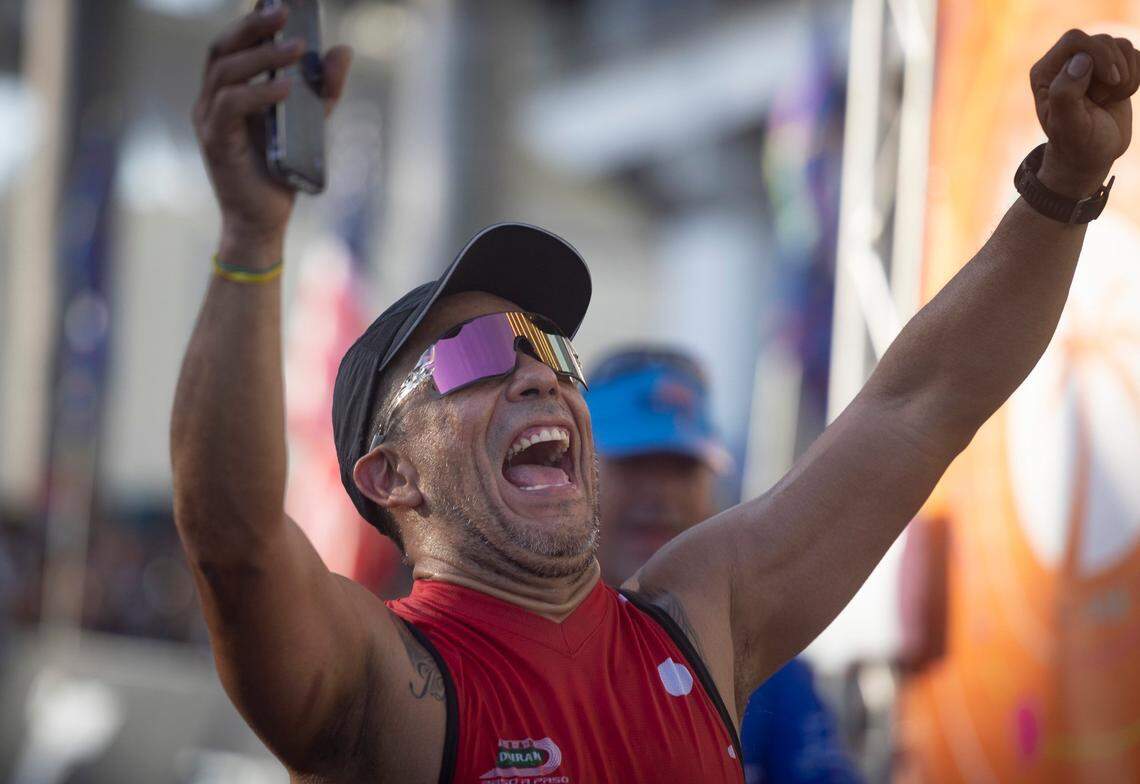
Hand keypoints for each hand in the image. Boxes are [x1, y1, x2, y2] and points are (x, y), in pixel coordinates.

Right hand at [193, 5, 351, 257]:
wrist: (263, 221)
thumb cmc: (281, 172)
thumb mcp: (310, 123)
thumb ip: (323, 88)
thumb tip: (342, 49)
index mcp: (228, 91)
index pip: (233, 44)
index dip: (249, 19)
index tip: (274, 1)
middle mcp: (212, 100)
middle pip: (223, 48)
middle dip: (253, 26)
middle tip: (284, 12)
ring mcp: (209, 120)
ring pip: (225, 71)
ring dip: (262, 57)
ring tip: (296, 49)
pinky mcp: (216, 142)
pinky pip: (231, 105)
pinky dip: (259, 93)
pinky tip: (286, 88)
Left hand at [1030, 30, 1138, 196]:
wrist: (1091, 156)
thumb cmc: (1077, 143)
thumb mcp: (1068, 124)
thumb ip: (1066, 93)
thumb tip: (1080, 59)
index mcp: (1045, 72)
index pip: (1075, 40)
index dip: (1098, 54)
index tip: (1110, 80)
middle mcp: (1065, 63)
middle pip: (1102, 41)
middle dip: (1114, 70)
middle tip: (1104, 99)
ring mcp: (1090, 63)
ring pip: (1122, 46)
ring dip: (1126, 76)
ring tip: (1110, 100)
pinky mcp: (1112, 68)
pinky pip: (1136, 54)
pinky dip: (1137, 75)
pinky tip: (1121, 95)